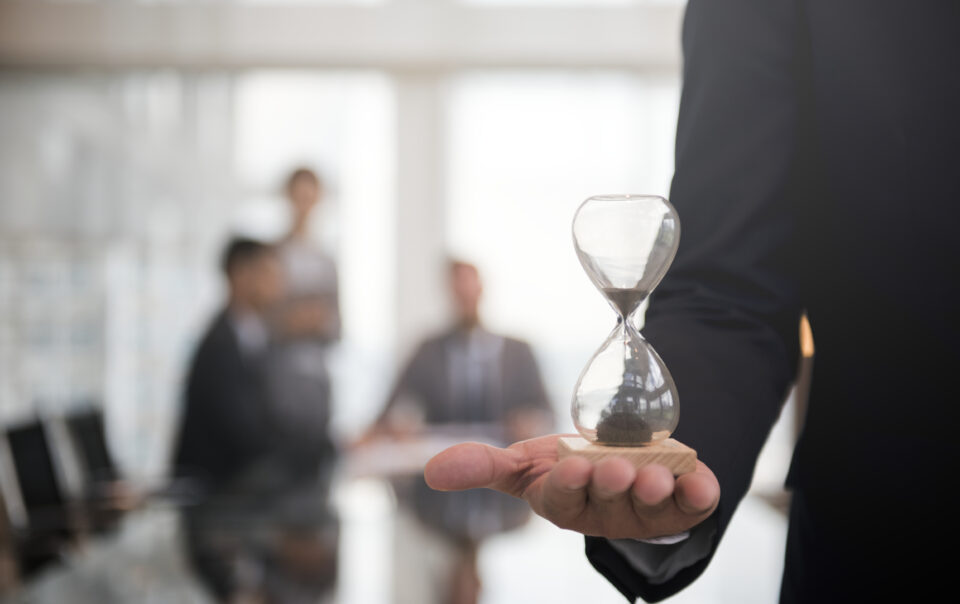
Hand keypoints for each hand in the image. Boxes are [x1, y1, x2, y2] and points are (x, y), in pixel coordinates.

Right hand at [424, 434, 718, 540]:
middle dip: (612, 484)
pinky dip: (701, 492)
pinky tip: (701, 479)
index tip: (573, 464)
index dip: (570, 483)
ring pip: (651, 506)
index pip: (564, 497)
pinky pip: (696, 504)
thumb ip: (482, 466)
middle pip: (609, 502)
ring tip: (654, 474)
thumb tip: (429, 472)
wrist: (622, 462)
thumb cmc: (567, 466)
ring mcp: (647, 511)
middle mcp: (606, 512)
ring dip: (654, 490)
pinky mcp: (683, 504)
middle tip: (615, 468)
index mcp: (565, 504)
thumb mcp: (524, 464)